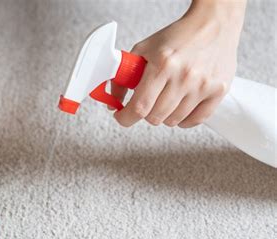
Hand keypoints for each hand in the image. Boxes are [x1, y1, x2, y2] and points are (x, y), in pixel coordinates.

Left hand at [112, 0, 245, 127]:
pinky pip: (195, 120)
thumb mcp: (143, 50)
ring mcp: (203, 85)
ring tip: (165, 99)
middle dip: (145, 113)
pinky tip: (180, 107)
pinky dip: (183, 120)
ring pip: (173, 121)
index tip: (122, 117)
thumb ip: (124, 76)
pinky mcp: (219, 91)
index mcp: (163, 64)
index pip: (140, 106)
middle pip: (155, 117)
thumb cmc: (177, 37)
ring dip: (164, 115)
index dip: (126, 117)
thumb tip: (113, 101)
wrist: (213, 24)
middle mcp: (184, 76)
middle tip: (146, 102)